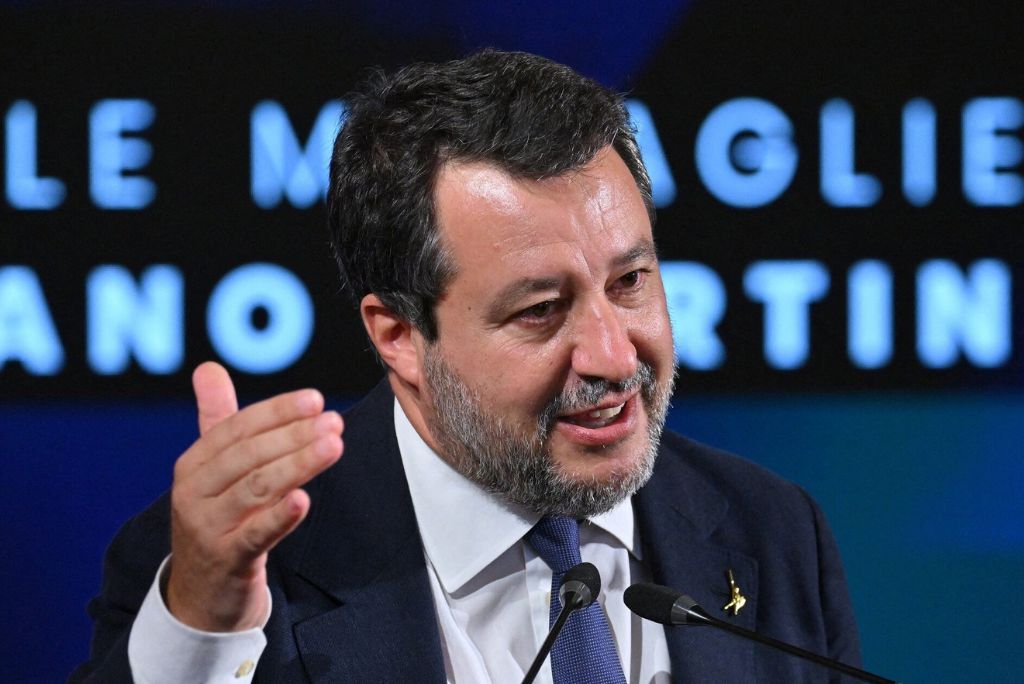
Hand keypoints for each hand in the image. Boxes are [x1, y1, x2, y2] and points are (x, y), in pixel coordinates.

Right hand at [165, 361, 342, 630]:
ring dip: (297, 464)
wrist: (201, 593)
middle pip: (249, 455)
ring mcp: (208, 527)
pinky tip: (304, 500)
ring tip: (333, 446)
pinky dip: (280, 517)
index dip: (277, 411)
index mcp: (194, 464)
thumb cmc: (216, 518)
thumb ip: (216, 419)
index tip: (316, 400)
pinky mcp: (227, 560)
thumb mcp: (212, 470)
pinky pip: (256, 535)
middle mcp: (195, 492)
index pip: (238, 428)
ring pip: (256, 488)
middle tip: (334, 421)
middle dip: (294, 435)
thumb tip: (208, 367)